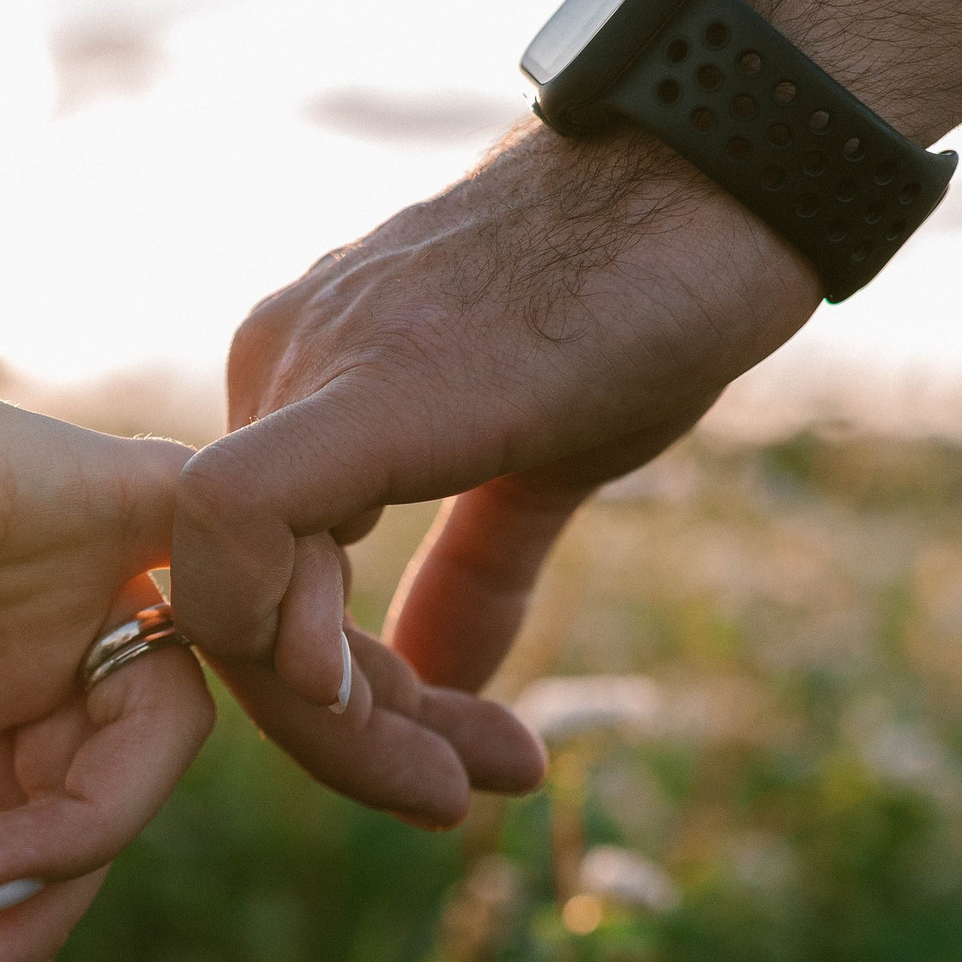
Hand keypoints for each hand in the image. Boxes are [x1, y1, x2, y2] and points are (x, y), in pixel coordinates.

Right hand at [0, 289, 207, 961]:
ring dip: (100, 828)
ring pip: (170, 714)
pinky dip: (268, 635)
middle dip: (52, 907)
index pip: (40, 805)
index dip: (20, 918)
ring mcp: (70, 549)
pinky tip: (155, 773)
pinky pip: (246, 554)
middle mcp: (34, 605)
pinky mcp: (95, 491)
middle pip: (108, 784)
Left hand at [174, 125, 821, 822]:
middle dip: (335, 731)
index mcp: (302, 389)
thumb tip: (439, 681)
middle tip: (451, 792)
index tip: (440, 762)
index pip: (257, 583)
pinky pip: (240, 522)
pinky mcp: (356, 381)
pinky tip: (373, 698)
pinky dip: (287, 633)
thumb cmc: (644, 290)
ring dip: (340, 722)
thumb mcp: (543, 458)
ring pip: (232, 590)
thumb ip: (474, 567)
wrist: (729, 169)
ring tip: (464, 776)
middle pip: (237, 603)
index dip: (330, 700)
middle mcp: (273, 372)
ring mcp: (300, 366)